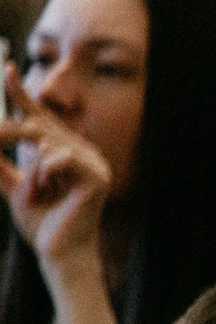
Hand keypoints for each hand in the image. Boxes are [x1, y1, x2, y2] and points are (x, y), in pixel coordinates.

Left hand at [0, 61, 112, 270]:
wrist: (58, 253)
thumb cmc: (41, 223)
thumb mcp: (13, 187)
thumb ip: (1, 166)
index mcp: (63, 151)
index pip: (40, 116)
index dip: (22, 94)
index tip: (7, 69)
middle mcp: (81, 151)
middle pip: (37, 124)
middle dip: (8, 134)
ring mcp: (93, 162)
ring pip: (44, 142)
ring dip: (31, 172)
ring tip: (38, 195)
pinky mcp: (97, 177)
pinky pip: (57, 159)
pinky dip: (44, 176)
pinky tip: (52, 194)